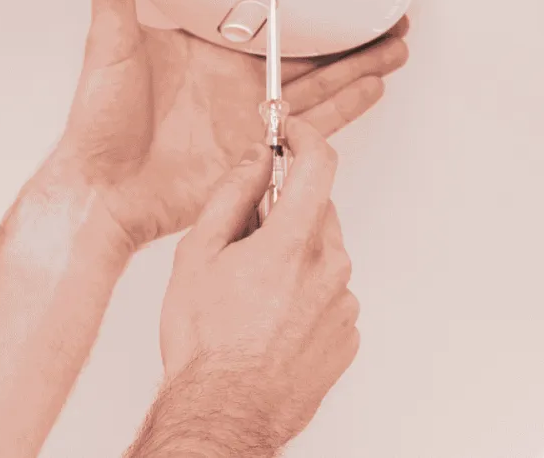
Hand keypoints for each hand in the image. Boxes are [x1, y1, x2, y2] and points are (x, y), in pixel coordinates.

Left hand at [53, 0, 409, 250]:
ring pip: (319, 86)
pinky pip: (312, 128)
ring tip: (394, 46)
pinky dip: (345, 109)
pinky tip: (372, 89)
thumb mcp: (107, 42)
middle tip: (386, 14)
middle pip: (305, 53)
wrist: (103, 190)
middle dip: (348, 36)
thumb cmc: (97, 125)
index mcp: (204, 53)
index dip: (300, 4)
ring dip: (358, 67)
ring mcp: (247, 119)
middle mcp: (231, 84)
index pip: (265, 20)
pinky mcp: (258, 153)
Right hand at [133, 115, 357, 454]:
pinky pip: (328, 296)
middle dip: (284, 211)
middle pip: (317, 212)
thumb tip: (254, 159)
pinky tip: (266, 319)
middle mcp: (329, 269)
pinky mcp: (347, 336)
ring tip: (247, 294)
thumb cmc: (204, 342)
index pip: (319, 165)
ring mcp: (343, 305)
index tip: (289, 133)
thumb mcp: (197, 255)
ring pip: (322, 256)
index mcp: (292, 242)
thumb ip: (230, 196)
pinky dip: (303, 295)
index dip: (304, 138)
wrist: (225, 409)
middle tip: (241, 238)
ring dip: (292, 257)